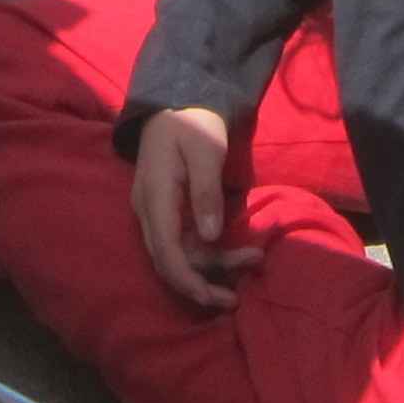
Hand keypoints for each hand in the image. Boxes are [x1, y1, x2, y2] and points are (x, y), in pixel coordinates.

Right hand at [129, 105, 251, 310]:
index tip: (212, 297)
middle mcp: (149, 212)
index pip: (165, 251)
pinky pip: (188, 242)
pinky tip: (241, 251)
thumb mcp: (205, 150)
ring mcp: (158, 214)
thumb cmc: (192, 123)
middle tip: (235, 299)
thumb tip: (210, 236)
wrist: (177, 103)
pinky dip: (212, 251)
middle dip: (201, 284)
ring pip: (182, 254)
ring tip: (254, 260)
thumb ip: (206, 191)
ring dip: (214, 266)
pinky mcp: (171, 213)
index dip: (186, 280)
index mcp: (155, 197)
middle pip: (170, 261)